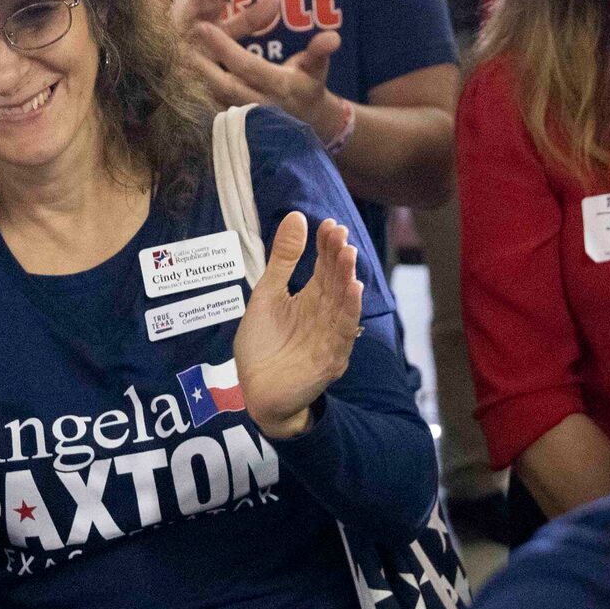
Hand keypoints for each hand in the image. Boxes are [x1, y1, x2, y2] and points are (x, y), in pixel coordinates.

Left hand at [189, 21, 349, 144]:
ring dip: (192, 81)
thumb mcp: (317, 68)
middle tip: (177, 42)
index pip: (247, 66)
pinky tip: (174, 77)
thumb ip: (320, 52)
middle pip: (223, 86)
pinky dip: (192, 93)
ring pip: (213, 100)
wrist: (309, 124)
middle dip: (200, 65)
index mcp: (279, 87)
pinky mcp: (233, 125)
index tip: (203, 26)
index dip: (225, 48)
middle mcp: (260, 105)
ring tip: (170, 58)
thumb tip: (333, 37)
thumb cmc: (309, 86)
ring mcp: (246, 119)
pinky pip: (210, 108)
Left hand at [231, 212, 364, 440]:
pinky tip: (353, 290)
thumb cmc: (263, 345)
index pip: (324, 266)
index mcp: (310, 298)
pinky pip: (343, 332)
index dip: (327, 246)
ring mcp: (329, 336)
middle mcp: (325, 314)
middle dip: (339, 258)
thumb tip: (296, 216)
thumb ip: (282, 259)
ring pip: (343, 304)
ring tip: (349, 255)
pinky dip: (349, 310)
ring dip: (347, 279)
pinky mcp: (330, 359)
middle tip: (341, 235)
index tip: (329, 225)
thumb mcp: (267, 295)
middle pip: (335, 282)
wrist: (257, 392)